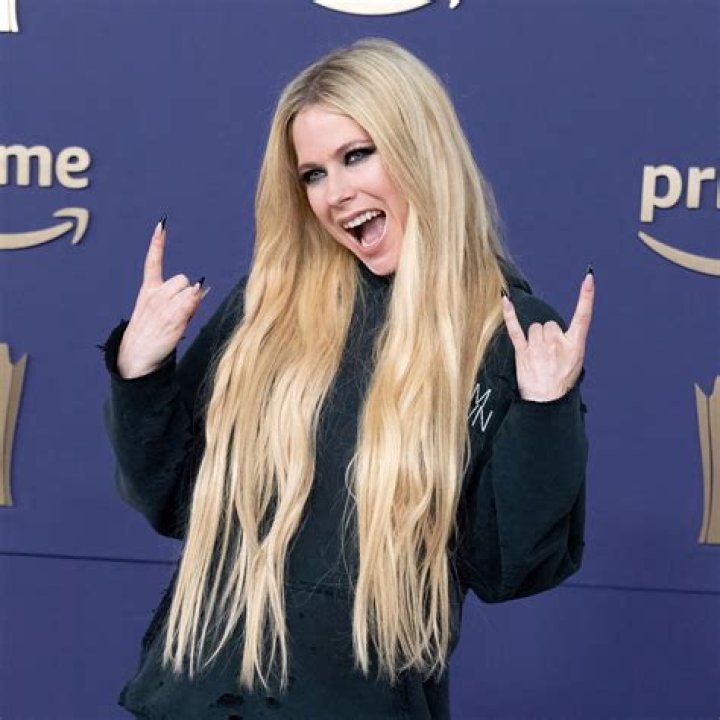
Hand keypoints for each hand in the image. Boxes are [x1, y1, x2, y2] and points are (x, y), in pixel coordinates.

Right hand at [117, 219, 205, 378]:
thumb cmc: (152, 332)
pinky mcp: (171, 318)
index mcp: (149, 290)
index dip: (157, 243)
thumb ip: (182, 300)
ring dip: (190, 302)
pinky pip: (189, 303)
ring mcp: (162, 306)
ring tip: (180, 319)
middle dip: (186, 292)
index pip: (152, 262)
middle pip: (182, 279)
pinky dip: (193, 302)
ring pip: (188, 290)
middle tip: (179, 311)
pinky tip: (189, 307)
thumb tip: (202, 289)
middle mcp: (154, 295)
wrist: (136, 355)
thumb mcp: (161, 312)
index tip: (161, 224)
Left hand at [501, 270, 593, 401]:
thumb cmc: (561, 383)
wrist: (546, 402)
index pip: (584, 316)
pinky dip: (509, 314)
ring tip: (537, 357)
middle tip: (548, 355)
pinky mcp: (523, 352)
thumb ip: (568, 343)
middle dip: (548, 335)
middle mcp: (557, 343)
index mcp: (575, 345)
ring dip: (535, 338)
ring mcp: (539, 347)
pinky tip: (504, 299)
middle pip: (550, 324)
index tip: (588, 278)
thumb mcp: (576, 362)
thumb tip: (555, 332)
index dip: (587, 296)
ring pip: (535, 328)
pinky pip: (515, 328)